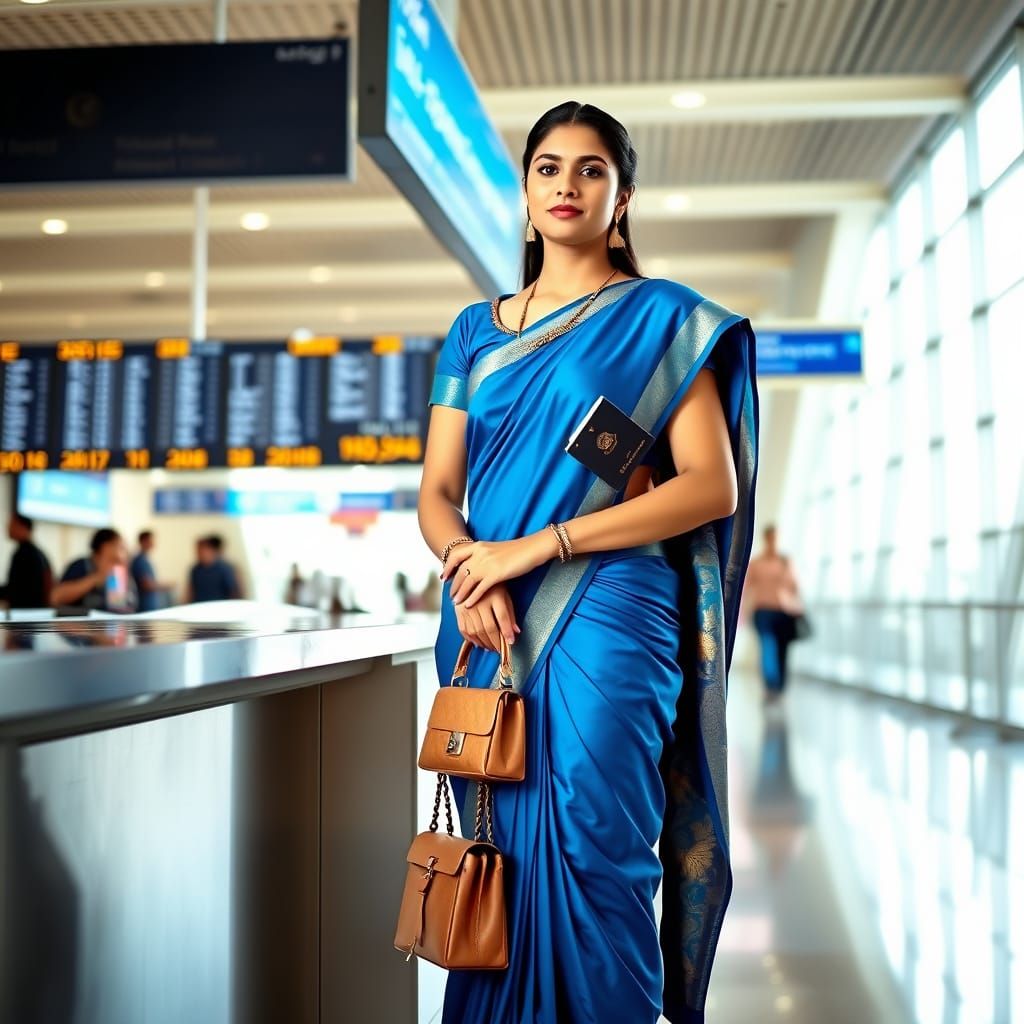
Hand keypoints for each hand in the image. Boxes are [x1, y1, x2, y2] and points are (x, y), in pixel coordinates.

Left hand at [442, 532, 557, 608]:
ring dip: (460, 593)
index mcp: (478, 546)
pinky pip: (480, 589)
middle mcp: (479, 553)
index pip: (456, 556)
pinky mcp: (496, 574)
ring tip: (456, 602)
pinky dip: (472, 598)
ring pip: (467, 581)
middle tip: (450, 594)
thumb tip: (476, 564)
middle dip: (454, 584)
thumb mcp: (495, 549)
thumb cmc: (517, 550)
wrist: (532, 548)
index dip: (448, 567)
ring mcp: (487, 564)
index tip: (444, 577)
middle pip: (460, 571)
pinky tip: (468, 605)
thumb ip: (483, 555)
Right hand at [453, 582, 519, 650]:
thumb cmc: (492, 586)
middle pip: (488, 627)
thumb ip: (510, 614)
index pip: (502, 618)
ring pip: (476, 631)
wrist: (472, 576)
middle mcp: (479, 601)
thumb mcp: (505, 596)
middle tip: (500, 649)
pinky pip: (464, 629)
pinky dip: (472, 639)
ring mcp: (467, 606)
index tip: (511, 642)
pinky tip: (479, 643)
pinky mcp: (458, 611)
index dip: (507, 632)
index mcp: (494, 596)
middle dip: (495, 642)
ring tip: (490, 647)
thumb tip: (515, 631)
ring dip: (484, 643)